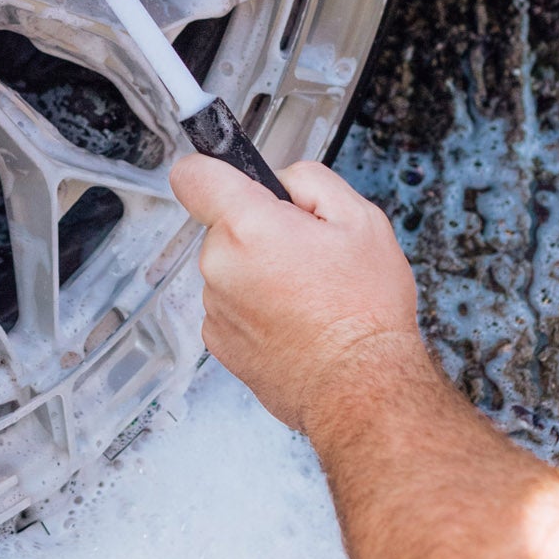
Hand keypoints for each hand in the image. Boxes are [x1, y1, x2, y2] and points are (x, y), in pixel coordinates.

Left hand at [170, 152, 424, 433]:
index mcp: (249, 227)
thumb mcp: (361, 220)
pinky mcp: (218, 342)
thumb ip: (310, 180)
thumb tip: (280, 181)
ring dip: (258, 272)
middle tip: (307, 254)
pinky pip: (231, 304)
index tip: (232, 178)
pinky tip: (294, 321)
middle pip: (224, 226)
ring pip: (230, 267)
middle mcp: (220, 266)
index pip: (194, 175)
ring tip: (307, 295)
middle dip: (260, 230)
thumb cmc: (365, 311)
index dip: (215, 171)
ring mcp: (215, 307)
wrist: (361, 387)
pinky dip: (256, 307)